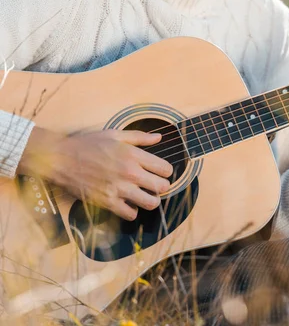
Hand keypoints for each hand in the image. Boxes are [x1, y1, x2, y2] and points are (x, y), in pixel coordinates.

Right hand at [18, 128, 173, 220]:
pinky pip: (131, 214)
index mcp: (133, 155)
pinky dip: (132, 211)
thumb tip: (159, 137)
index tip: (160, 172)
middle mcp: (130, 173)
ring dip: (151, 200)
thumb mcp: (115, 135)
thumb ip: (140, 137)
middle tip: (154, 185)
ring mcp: (119, 189)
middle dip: (162, 186)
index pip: (166, 169)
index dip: (166, 171)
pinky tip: (128, 203)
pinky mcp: (107, 202)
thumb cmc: (88, 144)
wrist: (61, 159)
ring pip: (151, 203)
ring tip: (144, 196)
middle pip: (163, 187)